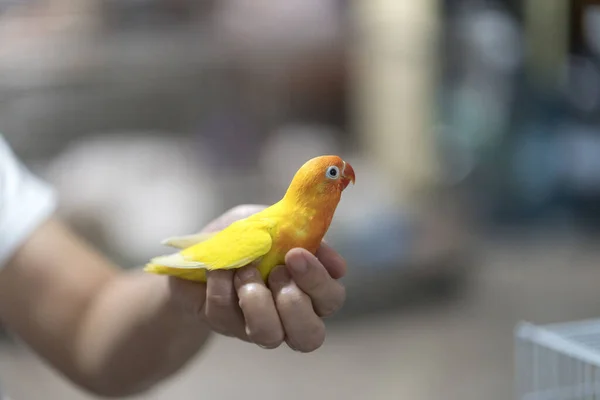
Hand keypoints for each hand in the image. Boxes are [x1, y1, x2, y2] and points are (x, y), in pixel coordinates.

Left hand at [170, 204, 346, 351]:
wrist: (202, 245)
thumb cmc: (249, 235)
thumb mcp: (276, 224)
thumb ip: (305, 238)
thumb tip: (337, 265)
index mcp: (309, 289)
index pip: (331, 299)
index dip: (318, 281)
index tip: (296, 255)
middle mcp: (287, 316)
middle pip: (310, 336)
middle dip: (293, 303)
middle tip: (275, 272)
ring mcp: (255, 325)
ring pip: (269, 336)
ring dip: (256, 300)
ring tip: (244, 271)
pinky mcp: (223, 324)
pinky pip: (225, 313)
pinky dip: (221, 284)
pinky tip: (218, 268)